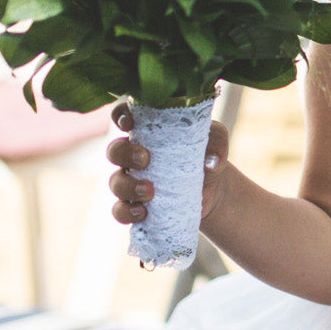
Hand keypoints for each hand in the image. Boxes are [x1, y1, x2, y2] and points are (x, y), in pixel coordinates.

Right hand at [106, 101, 229, 225]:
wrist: (214, 188)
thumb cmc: (208, 152)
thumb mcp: (216, 141)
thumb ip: (215, 142)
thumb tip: (211, 162)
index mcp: (148, 130)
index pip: (124, 116)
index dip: (121, 116)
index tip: (129, 123)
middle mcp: (134, 153)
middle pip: (114, 150)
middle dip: (123, 154)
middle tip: (144, 159)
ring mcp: (133, 180)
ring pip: (116, 182)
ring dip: (128, 186)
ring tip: (150, 191)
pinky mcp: (137, 204)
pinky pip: (120, 210)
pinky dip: (126, 212)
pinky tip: (142, 213)